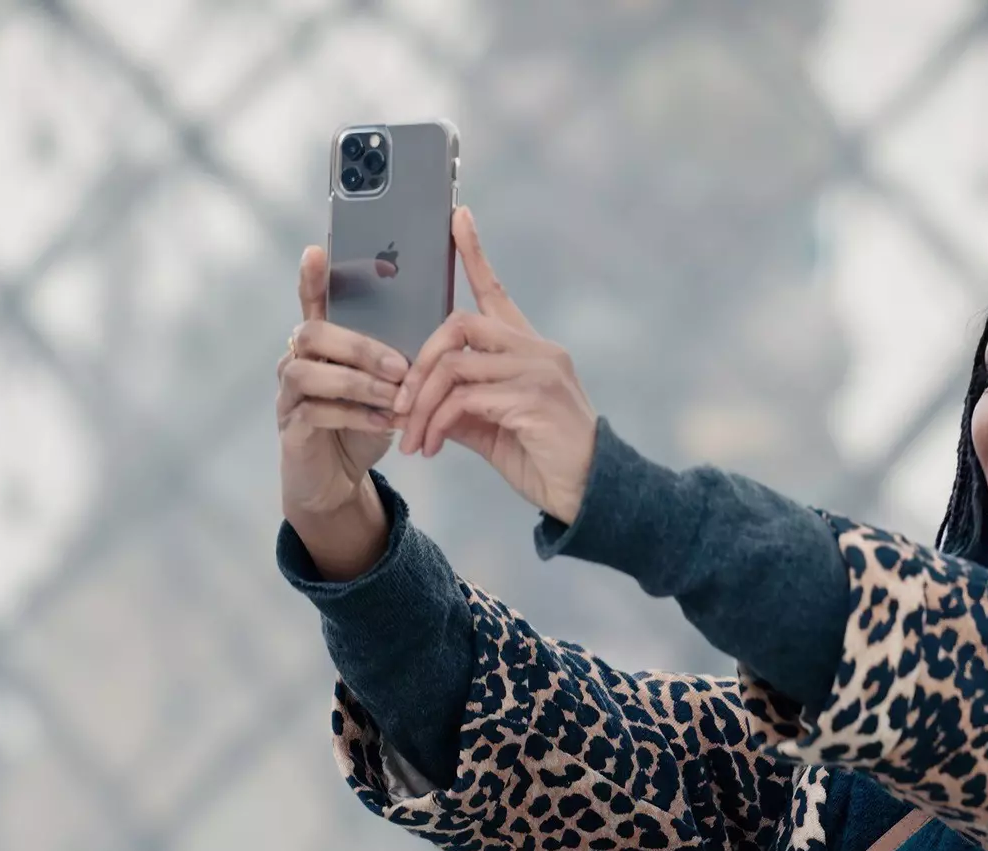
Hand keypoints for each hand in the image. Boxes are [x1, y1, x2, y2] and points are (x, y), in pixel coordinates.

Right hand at [276, 245, 410, 519]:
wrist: (338, 480)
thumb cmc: (363, 424)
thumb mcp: (385, 388)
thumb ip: (397, 359)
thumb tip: (438, 332)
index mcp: (321, 344)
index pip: (311, 300)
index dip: (312, 278)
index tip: (317, 252)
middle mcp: (296, 360)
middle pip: (313, 332)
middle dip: (360, 346)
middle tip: (400, 366)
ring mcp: (287, 394)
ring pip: (308, 372)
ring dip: (358, 383)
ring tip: (395, 398)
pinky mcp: (290, 427)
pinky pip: (313, 412)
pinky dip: (353, 416)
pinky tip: (383, 423)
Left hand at [397, 206, 597, 524]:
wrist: (588, 494)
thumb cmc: (542, 459)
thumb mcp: (490, 428)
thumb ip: (458, 404)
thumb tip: (415, 398)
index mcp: (529, 350)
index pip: (496, 291)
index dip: (475, 253)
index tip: (457, 217)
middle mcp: (536, 350)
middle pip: (460, 324)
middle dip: (420, 362)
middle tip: (399, 404)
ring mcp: (537, 372)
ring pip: (455, 365)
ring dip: (422, 403)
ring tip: (412, 438)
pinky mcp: (532, 399)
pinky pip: (464, 399)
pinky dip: (436, 423)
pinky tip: (430, 447)